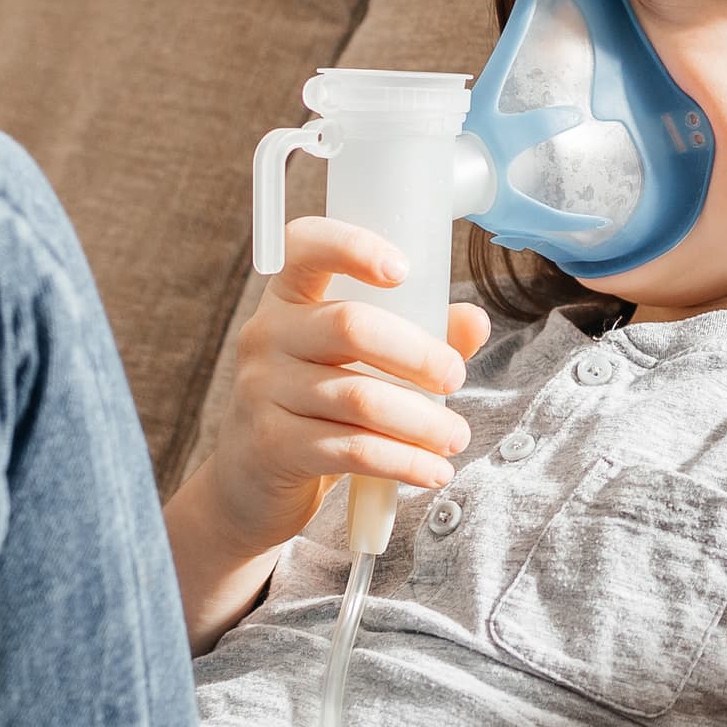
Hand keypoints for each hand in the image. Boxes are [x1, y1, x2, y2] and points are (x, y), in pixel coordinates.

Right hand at [167, 217, 487, 635]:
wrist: (251, 479)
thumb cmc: (317, 405)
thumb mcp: (359, 362)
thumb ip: (417, 335)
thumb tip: (475, 321)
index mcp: (288, 297)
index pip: (305, 246)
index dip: (352, 246)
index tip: (403, 269)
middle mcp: (267, 334)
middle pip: (349, 325)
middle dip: (418, 354)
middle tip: (455, 378)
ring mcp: (263, 390)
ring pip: (358, 398)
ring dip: (421, 421)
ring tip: (456, 437)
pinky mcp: (272, 446)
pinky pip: (352, 449)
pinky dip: (404, 461)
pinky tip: (434, 471)